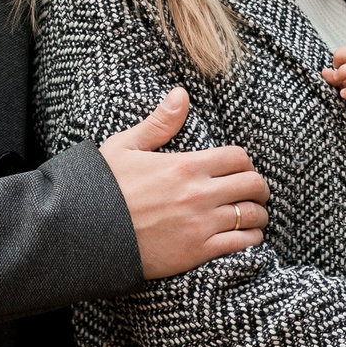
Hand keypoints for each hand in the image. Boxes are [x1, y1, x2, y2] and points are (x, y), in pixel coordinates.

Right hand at [101, 88, 273, 279]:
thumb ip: (159, 123)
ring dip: (259, 214)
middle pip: (252, 184)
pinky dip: (251, 239)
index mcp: (185, 165)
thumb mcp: (125, 147)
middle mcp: (199, 193)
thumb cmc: (102, 188)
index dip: (245, 162)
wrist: (86, 234)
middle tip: (257, 192)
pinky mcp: (198, 252)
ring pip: (252, 215)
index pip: (237, 157)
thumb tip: (181, 95)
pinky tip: (247, 236)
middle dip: (259, 187)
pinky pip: (241, 243)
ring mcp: (201, 224)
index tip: (242, 169)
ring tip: (255, 215)